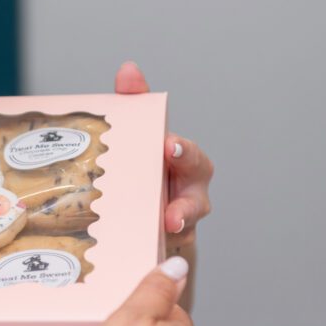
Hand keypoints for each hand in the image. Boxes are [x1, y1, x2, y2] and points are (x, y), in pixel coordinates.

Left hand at [115, 62, 212, 250]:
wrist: (138, 210)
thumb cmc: (140, 165)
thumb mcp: (135, 134)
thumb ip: (133, 101)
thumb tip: (128, 69)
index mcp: (180, 163)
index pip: (187, 155)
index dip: (181, 152)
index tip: (168, 147)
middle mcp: (187, 194)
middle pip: (196, 202)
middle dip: (186, 206)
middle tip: (171, 212)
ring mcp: (179, 224)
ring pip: (184, 232)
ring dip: (174, 234)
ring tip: (163, 235)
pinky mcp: (165, 248)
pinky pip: (164, 253)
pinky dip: (154, 254)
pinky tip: (140, 256)